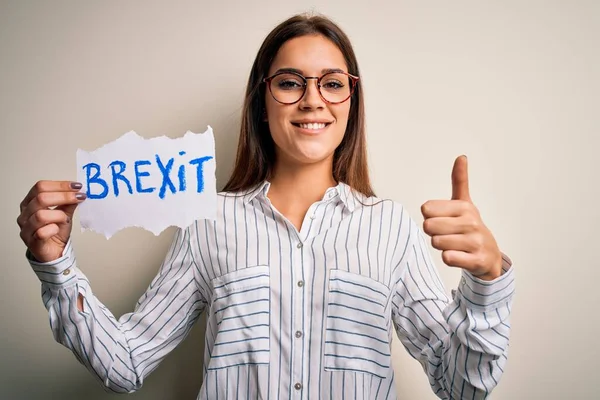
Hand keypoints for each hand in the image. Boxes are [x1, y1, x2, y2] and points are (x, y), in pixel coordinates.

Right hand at [17, 181, 86, 262]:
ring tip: (66, 219)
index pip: (41, 187)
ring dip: (59, 215)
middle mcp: (25, 214)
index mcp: (30, 202)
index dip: (60, 185)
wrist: (54, 252)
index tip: (77, 186)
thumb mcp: (64, 213)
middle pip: (41, 198)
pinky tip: (58, 229)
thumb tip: (78, 191)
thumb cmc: (55, 231)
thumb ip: (69, 202)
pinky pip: (42, 232)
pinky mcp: (32, 242)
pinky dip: (53, 229)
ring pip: (40, 215)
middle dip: (64, 196)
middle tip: (79, 197)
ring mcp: (26, 228)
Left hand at [421, 156, 501, 280]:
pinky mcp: (477, 260)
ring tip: (455, 245)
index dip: (430, 217)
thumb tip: (461, 156)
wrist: (490, 256)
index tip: (444, 220)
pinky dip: (449, 258)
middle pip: (429, 226)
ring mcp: (475, 241)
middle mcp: (471, 222)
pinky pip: (448, 258)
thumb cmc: (470, 229)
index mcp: (464, 207)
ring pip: (436, 242)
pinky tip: (460, 256)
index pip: (427, 209)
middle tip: (448, 235)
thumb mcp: (464, 203)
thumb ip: (460, 181)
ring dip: (441, 247)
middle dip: (433, 233)